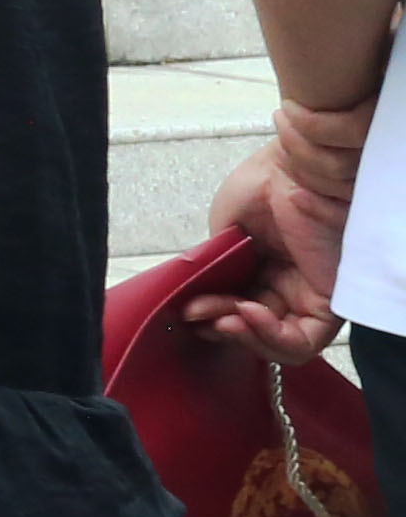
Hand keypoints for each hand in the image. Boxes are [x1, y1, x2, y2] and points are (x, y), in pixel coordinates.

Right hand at [191, 118, 358, 358]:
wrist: (290, 170)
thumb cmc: (261, 188)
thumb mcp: (222, 237)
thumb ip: (213, 272)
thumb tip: (194, 298)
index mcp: (259, 272)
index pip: (234, 312)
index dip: (210, 318)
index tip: (187, 310)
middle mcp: (286, 289)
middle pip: (252, 332)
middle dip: (220, 327)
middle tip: (198, 314)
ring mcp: (307, 298)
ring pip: (278, 346)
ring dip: (245, 338)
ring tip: (224, 318)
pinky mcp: (329, 304)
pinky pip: (302, 341)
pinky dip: (270, 336)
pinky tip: (247, 311)